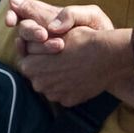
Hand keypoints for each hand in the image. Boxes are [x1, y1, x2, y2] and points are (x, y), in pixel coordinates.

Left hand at [4, 0, 123, 105]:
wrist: (110, 56)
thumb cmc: (83, 39)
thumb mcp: (56, 30)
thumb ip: (34, 36)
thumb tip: (23, 40)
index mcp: (30, 67)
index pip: (26, 59)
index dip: (37, 51)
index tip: (49, 44)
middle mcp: (39, 84)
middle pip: (37, 73)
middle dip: (44, 64)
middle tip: (60, 53)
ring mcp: (54, 95)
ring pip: (50, 84)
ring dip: (56, 75)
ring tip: (70, 63)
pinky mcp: (69, 101)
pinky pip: (64, 93)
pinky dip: (68, 85)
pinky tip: (78, 74)